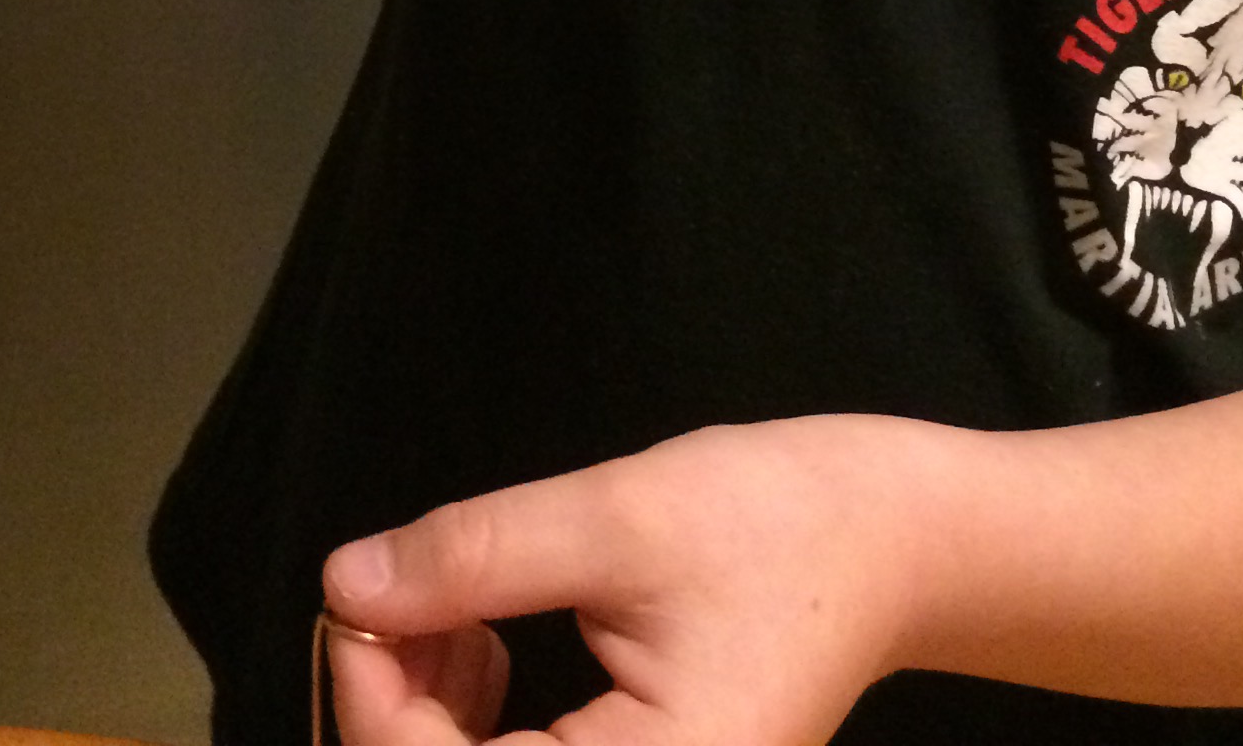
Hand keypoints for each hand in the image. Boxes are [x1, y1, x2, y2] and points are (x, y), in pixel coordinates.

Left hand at [321, 420, 923, 745]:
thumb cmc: (779, 521)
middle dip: (395, 708)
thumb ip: (478, 556)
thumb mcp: (620, 518)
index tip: (353, 598)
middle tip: (398, 594)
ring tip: (447, 605)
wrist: (896, 542)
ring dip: (425, 715)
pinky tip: (482, 640)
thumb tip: (346, 585)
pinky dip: (470, 724)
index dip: (374, 697)